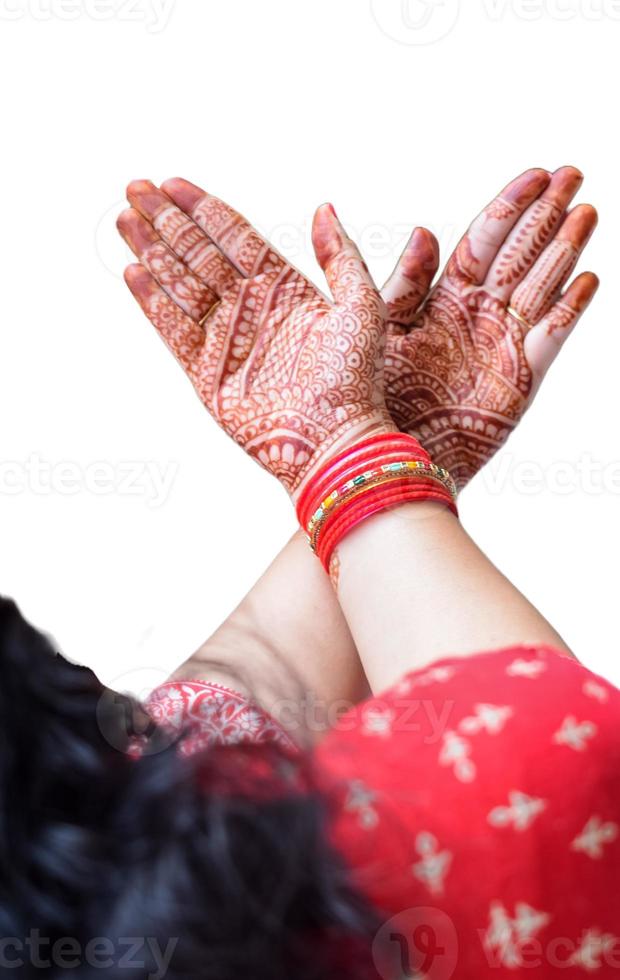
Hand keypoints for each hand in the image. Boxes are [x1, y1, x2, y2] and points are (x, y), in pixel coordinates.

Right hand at [118, 189, 412, 495]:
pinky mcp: (206, 374)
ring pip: (181, 285)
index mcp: (285, 289)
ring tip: (125, 219)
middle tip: (136, 188)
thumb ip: (341, 257)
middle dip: (168, 220)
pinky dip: (153, 302)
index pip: (236, 236)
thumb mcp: (361, 307)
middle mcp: (251, 309)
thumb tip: (324, 208)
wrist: (334, 441)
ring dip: (153, 251)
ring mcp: (226, 340)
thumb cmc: (355, 379)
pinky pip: (174, 331)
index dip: (204, 208)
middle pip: (200, 253)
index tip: (174, 182)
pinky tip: (133, 272)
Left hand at [384, 167, 597, 486]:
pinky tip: (586, 279)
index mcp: (444, 298)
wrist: (380, 456)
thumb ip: (405, 282)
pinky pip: (547, 340)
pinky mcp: (517, 383)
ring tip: (587, 213)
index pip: (483, 241)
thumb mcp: (379, 327)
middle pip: (520, 256)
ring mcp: (501, 347)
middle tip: (574, 175)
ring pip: (540, 288)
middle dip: (546, 215)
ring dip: (564, 251)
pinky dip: (566, 311)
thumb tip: (423, 231)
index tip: (537, 172)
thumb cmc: (371, 394)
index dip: (510, 206)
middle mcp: (477, 317)